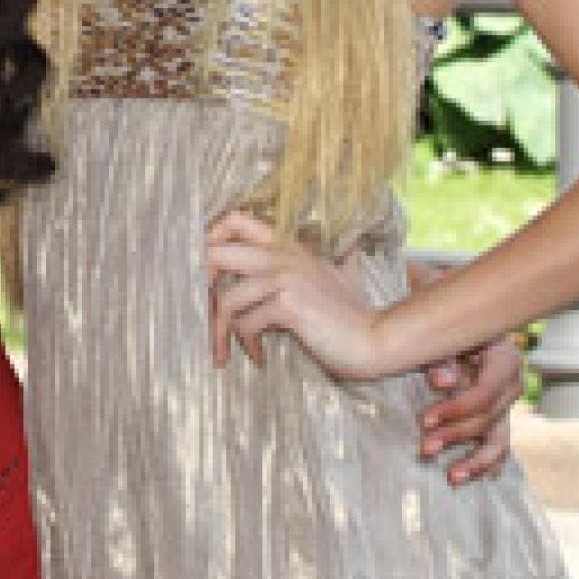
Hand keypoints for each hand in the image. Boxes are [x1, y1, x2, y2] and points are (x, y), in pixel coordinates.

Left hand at [205, 210, 393, 379]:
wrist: (378, 339)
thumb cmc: (355, 314)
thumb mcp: (341, 277)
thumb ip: (337, 261)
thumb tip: (351, 250)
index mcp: (287, 246)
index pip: (236, 220)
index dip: (210, 238)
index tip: (206, 271)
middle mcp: (282, 256)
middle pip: (215, 253)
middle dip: (199, 286)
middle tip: (202, 314)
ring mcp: (285, 279)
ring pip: (226, 299)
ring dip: (218, 332)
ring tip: (222, 352)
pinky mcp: (289, 305)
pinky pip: (247, 324)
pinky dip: (246, 345)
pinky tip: (258, 358)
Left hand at [417, 332, 521, 486]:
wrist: (463, 324)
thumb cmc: (450, 326)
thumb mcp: (447, 334)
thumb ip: (443, 356)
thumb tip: (442, 383)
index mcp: (506, 360)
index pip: (484, 395)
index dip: (455, 410)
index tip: (425, 421)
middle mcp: (513, 384)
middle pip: (488, 419)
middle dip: (455, 436)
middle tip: (425, 449)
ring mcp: (508, 403)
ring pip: (499, 440)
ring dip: (475, 462)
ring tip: (452, 478)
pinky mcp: (499, 416)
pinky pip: (498, 444)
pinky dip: (486, 463)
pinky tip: (472, 478)